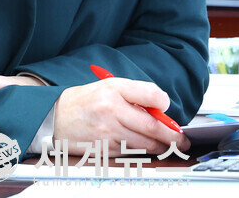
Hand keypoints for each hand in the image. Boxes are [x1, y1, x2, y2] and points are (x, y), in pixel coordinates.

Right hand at [53, 77, 189, 155]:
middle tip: (181, 140)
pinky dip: (140, 152)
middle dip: (172, 136)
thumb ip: (138, 92)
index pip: (150, 96)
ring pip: (144, 145)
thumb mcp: (111, 86)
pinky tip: (142, 147)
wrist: (56, 117)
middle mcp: (111, 111)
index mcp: (114, 90)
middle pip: (151, 128)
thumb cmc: (86, 101)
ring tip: (165, 145)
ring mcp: (107, 133)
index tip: (170, 112)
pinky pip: (130, 153)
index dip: (165, 106)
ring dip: (159, 147)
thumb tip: (162, 105)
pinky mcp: (104, 150)